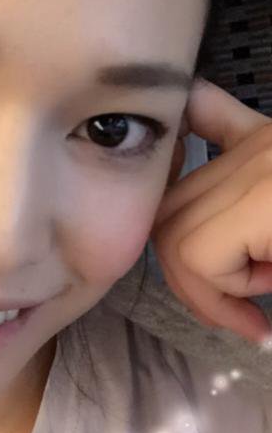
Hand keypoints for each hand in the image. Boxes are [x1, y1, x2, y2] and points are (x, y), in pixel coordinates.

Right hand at [151, 77, 271, 345]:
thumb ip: (264, 281)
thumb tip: (245, 322)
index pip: (191, 250)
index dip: (214, 296)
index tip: (260, 320)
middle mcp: (253, 156)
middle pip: (169, 224)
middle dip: (198, 279)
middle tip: (251, 304)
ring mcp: (256, 137)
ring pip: (171, 193)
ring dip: (193, 241)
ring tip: (248, 266)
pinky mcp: (261, 129)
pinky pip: (202, 111)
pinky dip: (176, 126)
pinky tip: (172, 148)